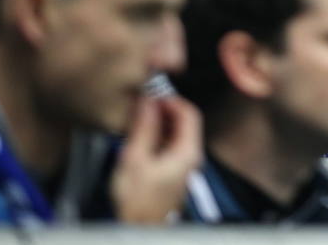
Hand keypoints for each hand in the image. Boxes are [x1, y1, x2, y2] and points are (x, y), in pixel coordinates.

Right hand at [111, 95, 201, 223]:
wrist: (140, 231)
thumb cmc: (138, 202)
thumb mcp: (135, 160)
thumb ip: (143, 129)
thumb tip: (147, 102)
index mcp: (188, 151)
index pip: (190, 113)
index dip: (172, 100)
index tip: (153, 96)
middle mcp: (191, 156)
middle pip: (184, 122)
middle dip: (164, 110)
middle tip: (144, 105)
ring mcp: (184, 165)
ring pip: (177, 133)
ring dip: (160, 122)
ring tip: (139, 118)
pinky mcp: (174, 172)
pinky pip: (170, 145)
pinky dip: (158, 135)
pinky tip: (141, 137)